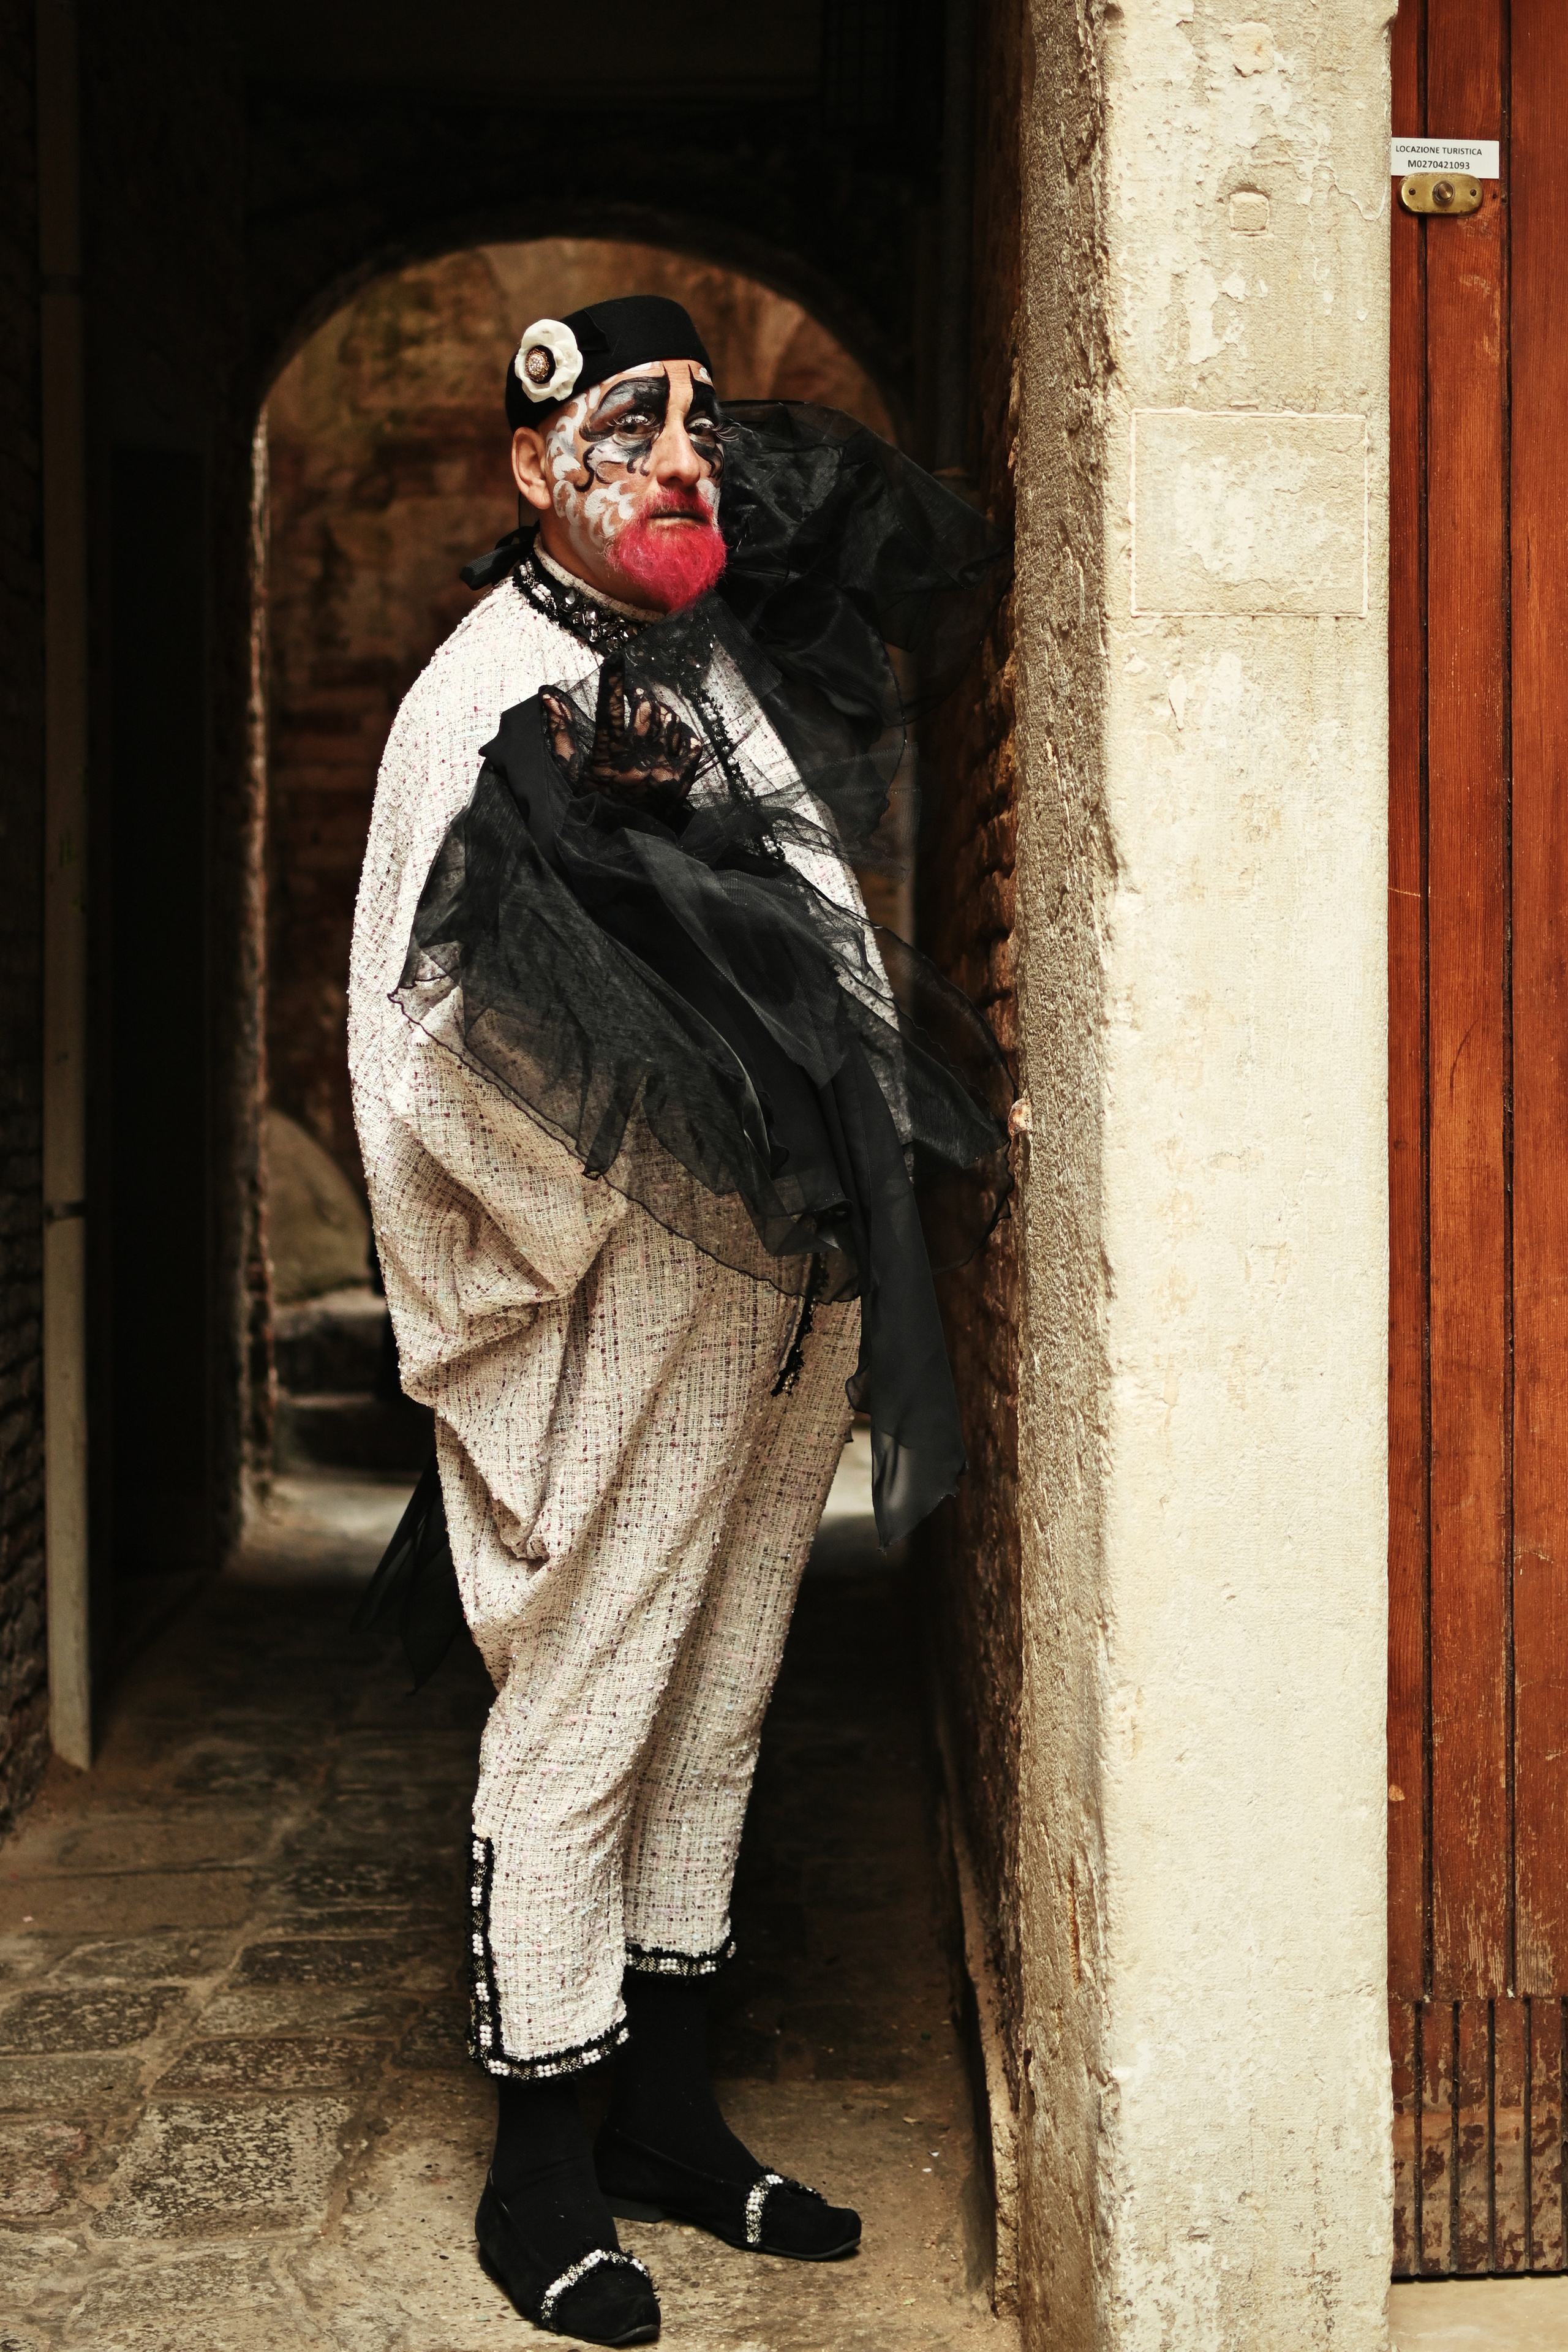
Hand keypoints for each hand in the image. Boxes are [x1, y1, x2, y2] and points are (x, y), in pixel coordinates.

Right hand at [542, 662, 704, 815]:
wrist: (621, 844)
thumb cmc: (592, 805)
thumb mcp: (570, 772)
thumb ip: (559, 732)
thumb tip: (549, 697)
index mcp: (607, 757)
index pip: (608, 709)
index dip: (613, 681)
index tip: (616, 657)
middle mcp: (637, 760)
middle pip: (646, 708)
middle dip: (639, 695)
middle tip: (634, 695)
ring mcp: (662, 770)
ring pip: (670, 722)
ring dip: (661, 712)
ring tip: (651, 716)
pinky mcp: (680, 782)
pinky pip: (692, 745)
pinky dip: (684, 734)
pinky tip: (673, 736)